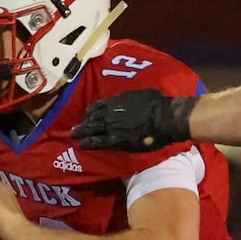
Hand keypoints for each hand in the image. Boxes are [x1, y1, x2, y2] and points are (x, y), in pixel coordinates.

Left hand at [72, 89, 195, 151]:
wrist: (164, 118)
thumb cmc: (158, 104)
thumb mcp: (142, 94)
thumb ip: (131, 98)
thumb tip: (131, 99)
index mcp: (117, 100)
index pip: (99, 105)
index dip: (92, 111)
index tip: (88, 114)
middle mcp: (111, 112)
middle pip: (93, 118)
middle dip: (84, 123)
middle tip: (76, 128)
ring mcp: (112, 126)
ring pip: (93, 129)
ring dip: (83, 132)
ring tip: (76, 136)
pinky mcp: (116, 140)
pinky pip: (99, 142)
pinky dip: (90, 143)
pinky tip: (83, 145)